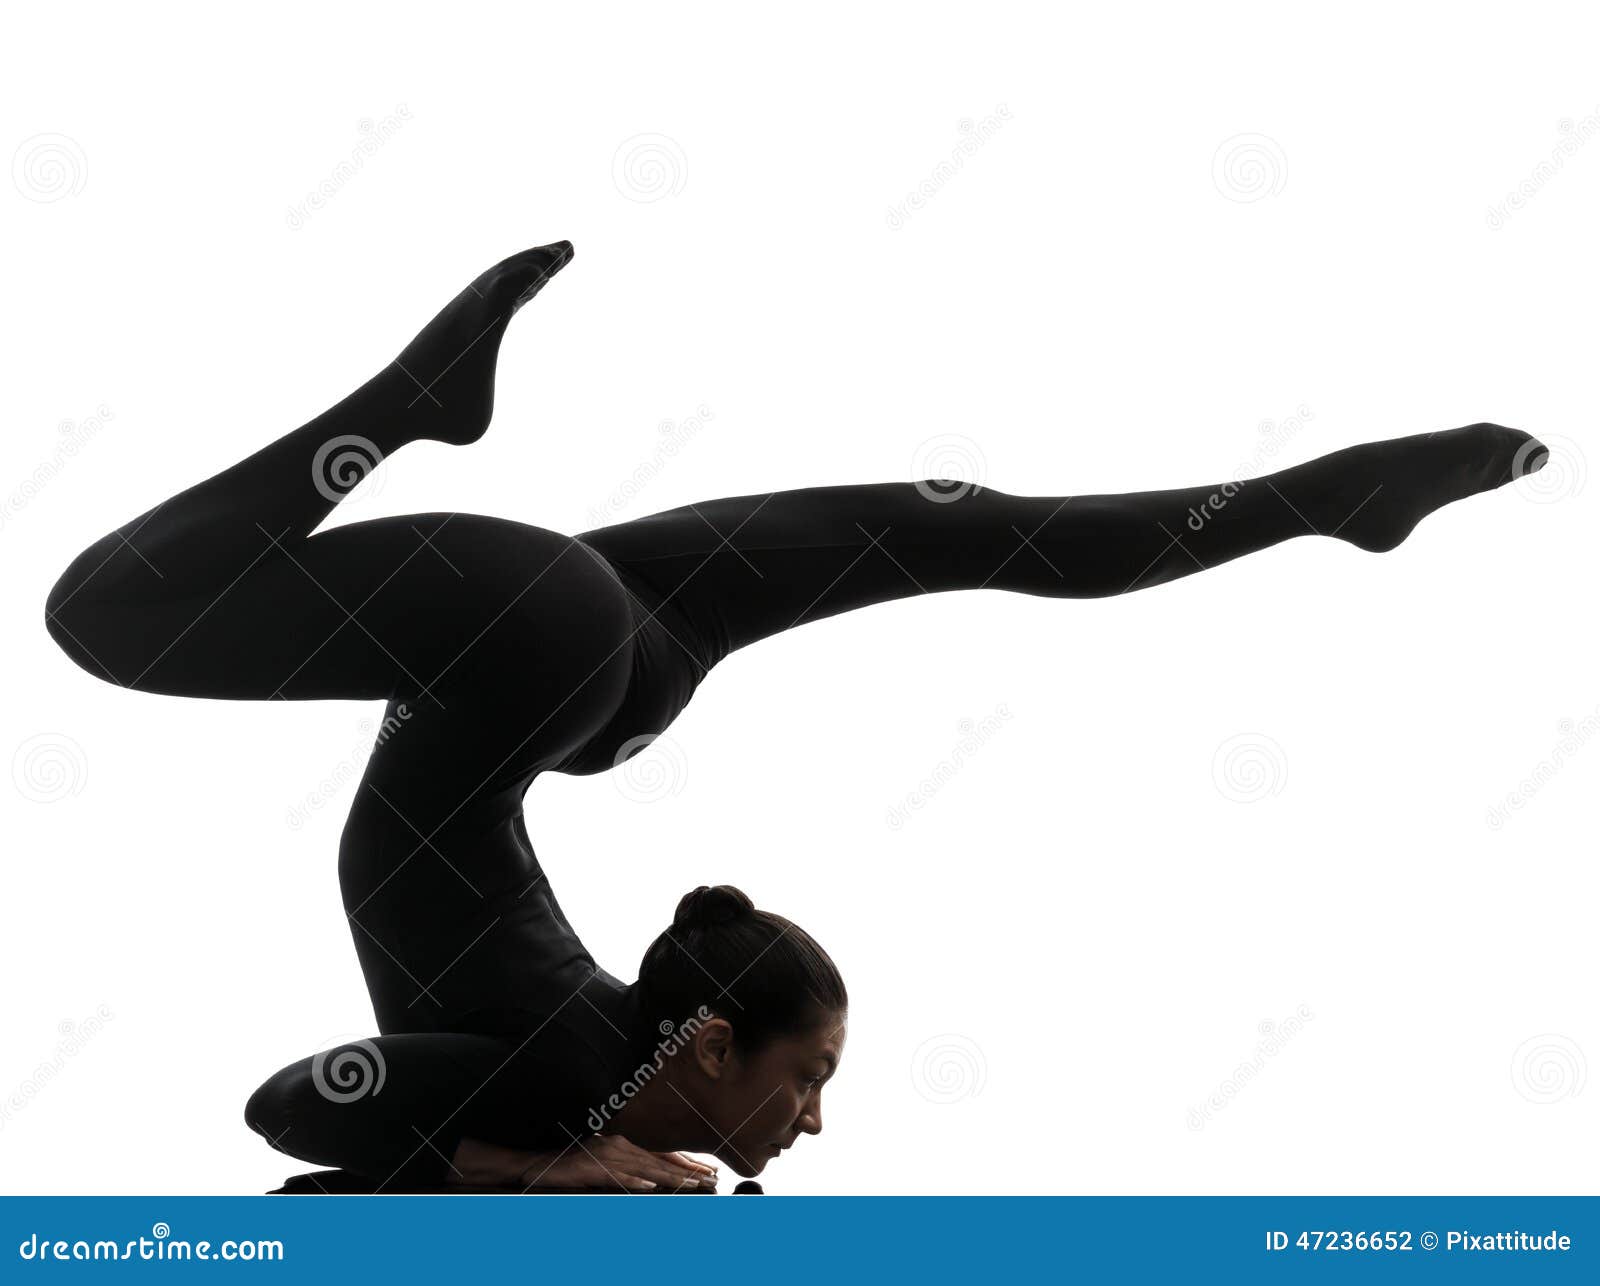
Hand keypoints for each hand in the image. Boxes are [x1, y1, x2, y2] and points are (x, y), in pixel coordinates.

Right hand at [521, 1135, 717, 1192]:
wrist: (541, 1164)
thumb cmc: (573, 1166)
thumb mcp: (604, 1164)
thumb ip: (626, 1170)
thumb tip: (651, 1182)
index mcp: (623, 1146)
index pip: (661, 1156)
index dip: (685, 1163)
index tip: (706, 1171)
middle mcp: (619, 1147)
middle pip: (659, 1161)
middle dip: (687, 1171)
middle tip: (710, 1178)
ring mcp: (606, 1156)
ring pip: (645, 1169)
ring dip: (670, 1178)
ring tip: (692, 1184)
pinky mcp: (593, 1168)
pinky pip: (618, 1177)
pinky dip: (635, 1181)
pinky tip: (650, 1187)